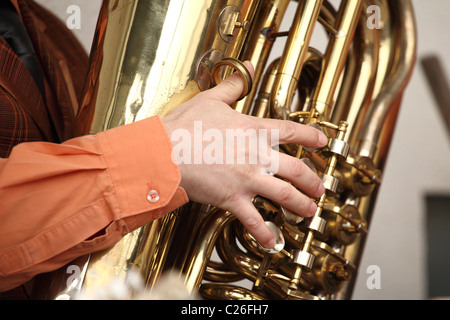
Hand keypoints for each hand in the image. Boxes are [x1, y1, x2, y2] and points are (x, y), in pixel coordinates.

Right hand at [162, 62, 326, 248]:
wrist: (164, 151)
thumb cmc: (184, 126)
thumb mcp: (211, 99)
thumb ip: (233, 85)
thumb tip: (249, 66)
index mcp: (253, 130)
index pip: (291, 132)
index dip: (311, 136)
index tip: (323, 142)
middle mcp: (256, 155)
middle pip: (296, 169)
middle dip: (312, 181)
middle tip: (320, 188)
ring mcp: (247, 179)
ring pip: (284, 195)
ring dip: (300, 205)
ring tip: (309, 212)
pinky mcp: (232, 198)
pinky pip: (253, 220)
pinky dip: (264, 234)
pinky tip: (272, 243)